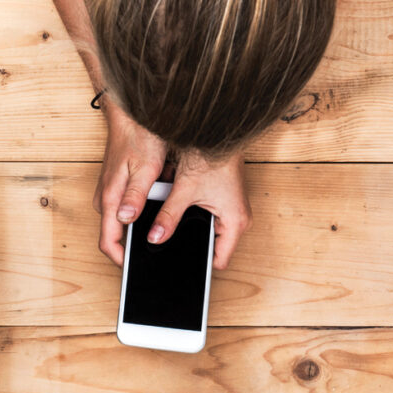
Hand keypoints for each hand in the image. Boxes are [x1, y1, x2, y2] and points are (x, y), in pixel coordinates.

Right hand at [93, 103, 168, 265]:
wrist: (131, 114)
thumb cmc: (139, 137)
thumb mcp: (146, 168)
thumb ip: (135, 196)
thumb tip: (125, 220)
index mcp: (111, 198)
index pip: (108, 241)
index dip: (120, 260)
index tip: (135, 269)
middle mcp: (106, 197)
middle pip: (115, 234)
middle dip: (135, 242)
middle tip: (158, 244)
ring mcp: (110, 191)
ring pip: (124, 220)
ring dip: (141, 221)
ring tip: (162, 214)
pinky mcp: (117, 185)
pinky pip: (127, 206)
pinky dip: (142, 208)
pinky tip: (159, 198)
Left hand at [148, 152, 250, 269]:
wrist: (217, 131)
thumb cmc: (211, 157)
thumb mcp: (184, 191)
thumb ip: (168, 217)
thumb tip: (155, 237)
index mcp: (235, 223)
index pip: (217, 259)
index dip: (197, 261)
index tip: (178, 261)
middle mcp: (237, 218)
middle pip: (211, 245)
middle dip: (191, 242)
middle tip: (169, 240)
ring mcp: (231, 208)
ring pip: (206, 228)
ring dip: (192, 224)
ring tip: (175, 216)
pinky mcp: (224, 198)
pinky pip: (207, 214)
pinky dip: (193, 210)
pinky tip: (181, 202)